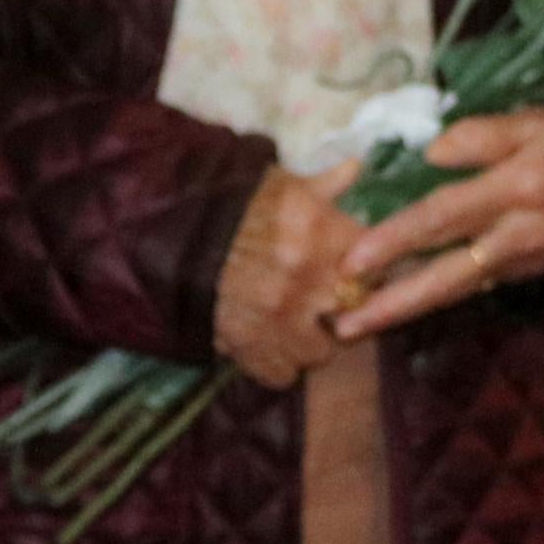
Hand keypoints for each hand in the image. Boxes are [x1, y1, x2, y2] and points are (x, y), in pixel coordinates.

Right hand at [216, 163, 360, 388]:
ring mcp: (279, 317)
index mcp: (320, 233)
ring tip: (287, 327)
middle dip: (336, 313)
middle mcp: (307, 278)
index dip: (366, 277)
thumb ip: (324, 184)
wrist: (166, 229)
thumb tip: (357, 168)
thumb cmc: (228, 203)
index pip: (376, 271)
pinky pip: (281, 375)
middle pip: (352, 317)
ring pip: (318, 353)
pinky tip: (263, 344)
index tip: (350, 277)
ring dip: (306, 343)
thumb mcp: (277, 184)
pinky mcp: (249, 347)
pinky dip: (274, 365)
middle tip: (317, 304)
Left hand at [332, 110, 543, 338]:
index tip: (354, 261)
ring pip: (455, 290)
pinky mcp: (522, 276)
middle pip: (448, 275)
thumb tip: (431, 154)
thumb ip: (479, 135)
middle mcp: (519, 236)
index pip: (444, 217)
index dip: (397, 240)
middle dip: (394, 303)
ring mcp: (522, 263)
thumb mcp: (527, 122)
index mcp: (517, 190)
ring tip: (355, 325)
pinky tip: (391, 305)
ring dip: (404, 310)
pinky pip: (469, 286)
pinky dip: (429, 297)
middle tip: (345, 325)